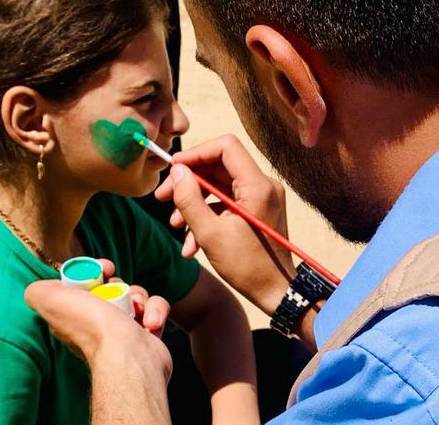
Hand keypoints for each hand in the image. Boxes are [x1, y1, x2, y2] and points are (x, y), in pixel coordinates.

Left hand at [24, 260, 172, 379]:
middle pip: (113, 287)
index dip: (95, 272)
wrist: (129, 356)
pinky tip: (151, 323)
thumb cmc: (92, 327)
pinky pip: (155, 309)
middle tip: (120, 287)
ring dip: (141, 297)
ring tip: (138, 311)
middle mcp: (97, 323)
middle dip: (120, 284)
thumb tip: (44, 286)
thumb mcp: (49, 300)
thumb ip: (38, 290)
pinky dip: (156, 311)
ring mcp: (124, 329)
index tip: (104, 269)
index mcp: (73, 315)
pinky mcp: (148, 333)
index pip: (85, 285)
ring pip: (136, 296)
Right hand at [154, 135, 293, 315]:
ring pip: (219, 187)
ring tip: (176, 227)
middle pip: (218, 166)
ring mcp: (261, 198)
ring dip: (194, 204)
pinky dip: (207, 216)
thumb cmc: (247, 266)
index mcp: (257, 185)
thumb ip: (189, 200)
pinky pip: (226, 203)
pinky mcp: (256, 211)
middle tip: (162, 198)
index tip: (173, 169)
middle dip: (188, 183)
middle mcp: (263, 185)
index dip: (196, 154)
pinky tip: (191, 243)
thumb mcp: (210, 234)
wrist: (276, 292)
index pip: (225, 147)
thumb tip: (177, 172)